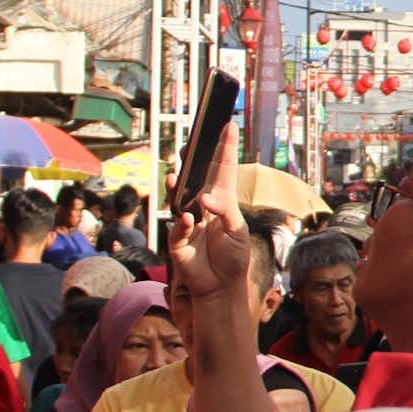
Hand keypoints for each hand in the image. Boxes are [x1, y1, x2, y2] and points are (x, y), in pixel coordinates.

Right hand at [167, 123, 251, 304]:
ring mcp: (189, 221)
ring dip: (177, 187)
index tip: (229, 125)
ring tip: (176, 175)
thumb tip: (205, 199)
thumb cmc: (233, 255)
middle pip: (196, 179)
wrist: (221, 285)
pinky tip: (187, 219)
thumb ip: (223, 211)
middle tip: (189, 144)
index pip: (223, 170)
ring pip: (179, 199)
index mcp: (222, 201)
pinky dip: (182, 224)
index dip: (225, 148)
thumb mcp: (236, 230)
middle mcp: (203, 207)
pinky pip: (177, 227)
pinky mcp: (178, 240)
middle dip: (192, 161)